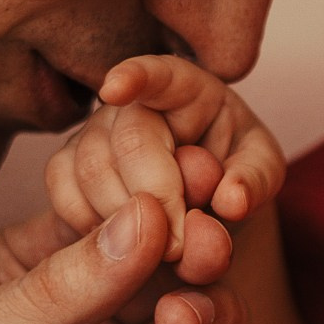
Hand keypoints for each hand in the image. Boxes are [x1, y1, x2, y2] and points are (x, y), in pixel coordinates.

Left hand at [0, 195, 248, 323]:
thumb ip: (59, 286)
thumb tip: (146, 214)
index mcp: (43, 273)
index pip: (115, 213)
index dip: (156, 195)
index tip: (185, 182)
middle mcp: (97, 319)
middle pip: (176, 259)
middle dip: (198, 245)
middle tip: (202, 245)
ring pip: (211, 316)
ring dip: (213, 307)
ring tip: (178, 320)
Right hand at [48, 55, 284, 261]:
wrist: (201, 212)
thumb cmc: (234, 179)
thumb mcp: (259, 178)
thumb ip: (252, 185)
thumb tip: (232, 201)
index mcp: (189, 89)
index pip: (162, 74)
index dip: (137, 76)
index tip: (116, 89)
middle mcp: (133, 103)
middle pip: (131, 140)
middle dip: (157, 195)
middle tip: (180, 246)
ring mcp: (94, 132)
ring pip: (91, 170)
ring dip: (127, 219)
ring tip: (164, 249)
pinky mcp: (67, 166)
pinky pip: (64, 194)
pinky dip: (93, 226)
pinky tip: (123, 243)